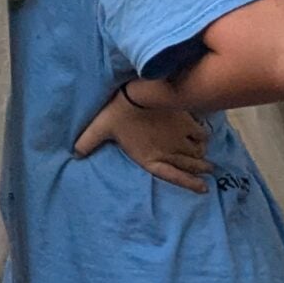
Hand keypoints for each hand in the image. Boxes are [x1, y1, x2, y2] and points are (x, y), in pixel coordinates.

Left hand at [75, 86, 211, 192]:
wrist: (139, 93)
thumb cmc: (118, 112)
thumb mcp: (99, 129)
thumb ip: (88, 143)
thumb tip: (75, 154)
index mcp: (150, 158)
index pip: (174, 176)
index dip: (189, 184)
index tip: (204, 189)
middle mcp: (169, 152)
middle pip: (190, 165)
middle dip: (201, 170)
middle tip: (209, 171)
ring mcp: (180, 139)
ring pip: (198, 152)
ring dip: (202, 156)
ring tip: (206, 157)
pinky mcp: (187, 124)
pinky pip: (201, 135)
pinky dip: (204, 138)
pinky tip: (203, 137)